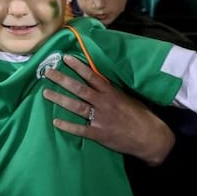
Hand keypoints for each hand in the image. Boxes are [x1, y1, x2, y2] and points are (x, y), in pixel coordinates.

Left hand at [43, 55, 174, 165]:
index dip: (78, 66)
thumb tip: (98, 80)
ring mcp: (100, 118)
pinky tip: (55, 122)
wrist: (150, 137)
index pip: (92, 76)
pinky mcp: (99, 133)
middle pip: (79, 89)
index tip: (65, 58)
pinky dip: (68, 126)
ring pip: (76, 106)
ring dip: (60, 99)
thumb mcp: (127, 97)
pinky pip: (80, 129)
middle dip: (62, 80)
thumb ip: (111, 90)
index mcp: (111, 92)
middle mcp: (104, 103)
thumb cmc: (140, 115)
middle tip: (48, 73)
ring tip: (46, 93)